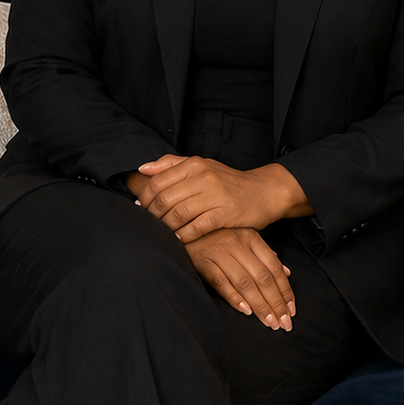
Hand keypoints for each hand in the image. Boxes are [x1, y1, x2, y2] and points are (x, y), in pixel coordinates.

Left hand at [132, 155, 311, 241]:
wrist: (264, 191)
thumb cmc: (227, 181)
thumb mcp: (201, 165)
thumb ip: (171, 164)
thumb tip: (143, 168)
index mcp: (194, 164)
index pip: (158, 181)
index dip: (145, 197)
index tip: (139, 208)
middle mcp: (204, 177)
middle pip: (165, 198)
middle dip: (152, 214)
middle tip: (148, 224)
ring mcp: (215, 195)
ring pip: (178, 214)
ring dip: (165, 227)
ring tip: (161, 233)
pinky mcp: (226, 213)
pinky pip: (197, 227)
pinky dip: (184, 235)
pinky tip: (179, 239)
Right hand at [185, 227, 294, 329]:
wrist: (184, 225)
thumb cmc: (217, 234)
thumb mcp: (243, 237)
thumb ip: (264, 254)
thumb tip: (286, 273)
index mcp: (250, 237)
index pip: (273, 267)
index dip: (285, 290)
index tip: (291, 309)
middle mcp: (236, 243)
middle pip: (262, 277)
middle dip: (276, 303)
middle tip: (284, 323)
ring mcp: (219, 252)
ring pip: (245, 282)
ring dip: (259, 305)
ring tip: (269, 322)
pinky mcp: (202, 261)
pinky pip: (221, 282)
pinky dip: (234, 297)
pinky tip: (246, 311)